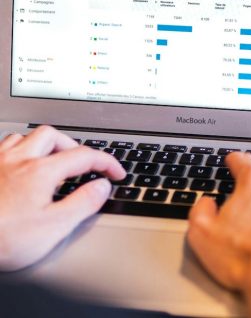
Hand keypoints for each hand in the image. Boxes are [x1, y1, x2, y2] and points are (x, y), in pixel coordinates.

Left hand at [0, 125, 124, 270]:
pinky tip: (18, 163)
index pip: (84, 156)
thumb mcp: (52, 228)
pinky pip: (2, 147)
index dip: (106, 162)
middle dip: (73, 146)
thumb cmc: (0, 239)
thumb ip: (82, 204)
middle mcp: (19, 160)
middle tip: (83, 163)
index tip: (116, 172)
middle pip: (53, 136)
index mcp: (41, 172)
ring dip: (44, 144)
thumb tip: (102, 186)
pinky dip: (18, 150)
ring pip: (25, 137)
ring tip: (52, 158)